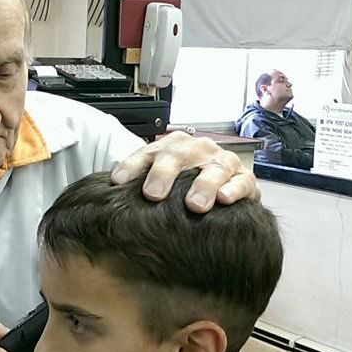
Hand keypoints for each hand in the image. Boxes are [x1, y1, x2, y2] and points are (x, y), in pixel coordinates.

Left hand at [111, 129, 260, 209]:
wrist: (220, 190)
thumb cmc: (181, 188)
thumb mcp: (157, 183)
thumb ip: (136, 187)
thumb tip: (106, 200)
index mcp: (171, 147)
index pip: (147, 153)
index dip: (132, 166)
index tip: (118, 182)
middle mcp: (197, 150)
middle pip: (179, 155)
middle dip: (165, 174)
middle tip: (153, 194)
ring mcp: (222, 163)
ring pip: (214, 168)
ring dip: (203, 185)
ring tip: (194, 205)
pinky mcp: (244, 179)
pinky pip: (242, 181)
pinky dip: (234, 189)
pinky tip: (224, 200)